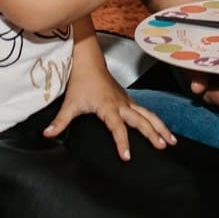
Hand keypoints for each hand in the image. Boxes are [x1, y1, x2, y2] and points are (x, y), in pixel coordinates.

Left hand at [44, 62, 176, 160]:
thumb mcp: (70, 103)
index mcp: (108, 107)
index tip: (127, 156)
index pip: (117, 127)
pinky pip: (145, 111)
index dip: (122, 142)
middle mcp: (121, 104)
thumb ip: (60, 121)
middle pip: (140, 120)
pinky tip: (163, 129)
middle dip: (152, 133)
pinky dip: (156, 120)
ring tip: (171, 140)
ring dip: (160, 127)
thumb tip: (47, 134)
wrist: (89, 61)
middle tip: (163, 146)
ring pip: (147, 115)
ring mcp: (127, 101)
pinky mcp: (129, 100)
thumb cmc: (81, 81)